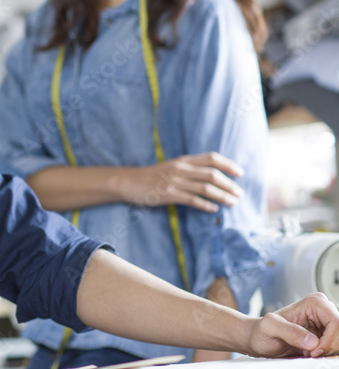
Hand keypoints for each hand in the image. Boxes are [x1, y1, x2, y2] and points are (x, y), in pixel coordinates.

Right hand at [122, 152, 243, 212]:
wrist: (128, 182)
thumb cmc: (152, 176)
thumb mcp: (171, 167)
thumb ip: (190, 169)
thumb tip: (212, 176)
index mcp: (183, 160)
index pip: (212, 158)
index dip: (228, 165)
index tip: (240, 173)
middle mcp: (181, 169)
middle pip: (212, 174)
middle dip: (229, 184)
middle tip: (239, 194)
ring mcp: (174, 181)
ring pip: (205, 188)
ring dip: (222, 196)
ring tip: (232, 203)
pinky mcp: (168, 194)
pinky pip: (192, 200)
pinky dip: (205, 205)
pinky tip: (214, 210)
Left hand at [244, 293, 338, 358]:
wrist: (259, 340)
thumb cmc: (262, 331)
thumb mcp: (269, 327)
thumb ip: (289, 331)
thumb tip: (313, 341)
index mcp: (315, 303)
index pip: (337, 323)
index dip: (329, 341)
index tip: (313, 351)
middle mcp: (324, 312)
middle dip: (329, 348)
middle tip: (309, 354)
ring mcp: (327, 325)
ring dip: (327, 353)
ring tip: (306, 353)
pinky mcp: (327, 338)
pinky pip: (336, 349)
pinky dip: (326, 356)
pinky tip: (310, 355)